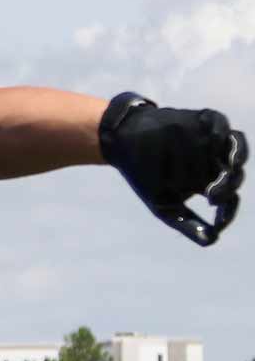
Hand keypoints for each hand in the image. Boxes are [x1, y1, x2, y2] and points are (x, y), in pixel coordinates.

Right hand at [99, 92, 246, 245]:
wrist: (124, 144)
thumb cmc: (144, 175)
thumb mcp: (164, 204)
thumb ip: (187, 223)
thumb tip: (212, 241)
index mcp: (209, 181)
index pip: (229, 196)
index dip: (228, 210)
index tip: (219, 221)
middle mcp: (214, 160)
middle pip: (235, 173)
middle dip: (227, 186)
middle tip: (212, 196)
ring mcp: (210, 139)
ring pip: (235, 146)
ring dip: (236, 157)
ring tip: (229, 168)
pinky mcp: (202, 119)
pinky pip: (220, 123)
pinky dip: (221, 132)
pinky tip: (214, 142)